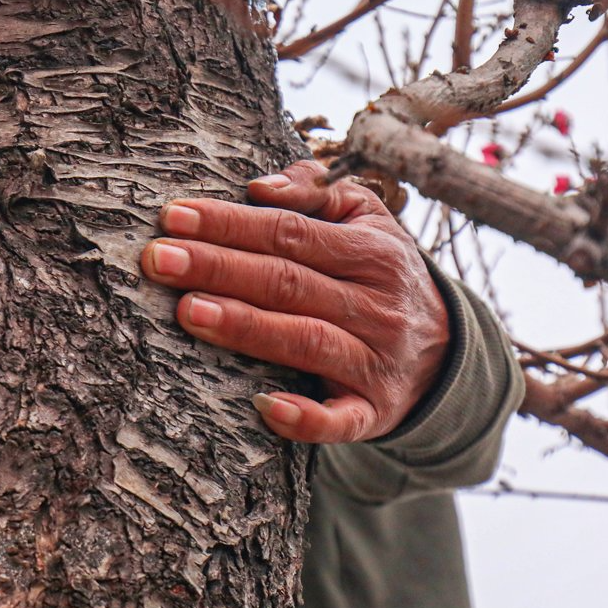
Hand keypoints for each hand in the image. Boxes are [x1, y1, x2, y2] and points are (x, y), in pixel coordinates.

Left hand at [140, 159, 449, 443]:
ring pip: (305, 341)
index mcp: (371, 252)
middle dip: (219, 267)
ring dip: (246, 327)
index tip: (173, 217)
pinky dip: (305, 418)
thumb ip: (315, 194)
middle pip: (287, 282)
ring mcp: (374, 361)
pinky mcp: (373, 412)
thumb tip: (260, 186)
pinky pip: (341, 420)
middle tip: (159, 259)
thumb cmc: (380, 275)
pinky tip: (262, 408)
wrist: (448, 353)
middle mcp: (375, 305)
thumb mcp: (366, 222)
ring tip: (188, 311)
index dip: (230, 223)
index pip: (289, 232)